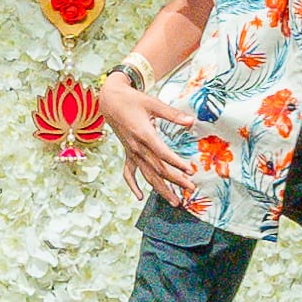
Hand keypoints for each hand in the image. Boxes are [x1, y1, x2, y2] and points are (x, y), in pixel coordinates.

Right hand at [91, 76, 203, 212]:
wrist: (110, 100)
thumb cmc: (132, 100)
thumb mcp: (153, 103)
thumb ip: (172, 114)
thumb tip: (191, 121)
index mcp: (144, 134)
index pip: (163, 154)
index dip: (177, 163)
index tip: (190, 171)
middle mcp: (137, 147)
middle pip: (158, 168)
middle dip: (175, 180)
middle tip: (191, 188)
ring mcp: (131, 152)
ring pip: (147, 175)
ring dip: (161, 189)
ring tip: (174, 201)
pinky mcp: (127, 153)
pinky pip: (129, 173)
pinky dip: (133, 186)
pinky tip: (140, 197)